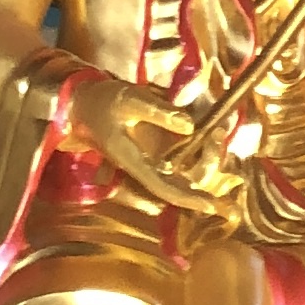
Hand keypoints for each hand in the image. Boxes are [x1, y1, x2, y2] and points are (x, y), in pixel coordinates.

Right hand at [74, 77, 223, 209]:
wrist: (86, 104)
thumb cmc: (104, 102)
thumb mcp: (130, 99)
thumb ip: (158, 111)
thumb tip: (190, 126)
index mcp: (134, 162)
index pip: (164, 188)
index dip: (188, 199)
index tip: (212, 205)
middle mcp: (146, 168)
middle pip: (181, 185)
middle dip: (207, 170)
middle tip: (218, 138)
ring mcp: (153, 162)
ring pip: (186, 173)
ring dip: (207, 158)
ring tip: (218, 131)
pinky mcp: (157, 153)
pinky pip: (185, 160)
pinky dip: (202, 151)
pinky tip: (214, 132)